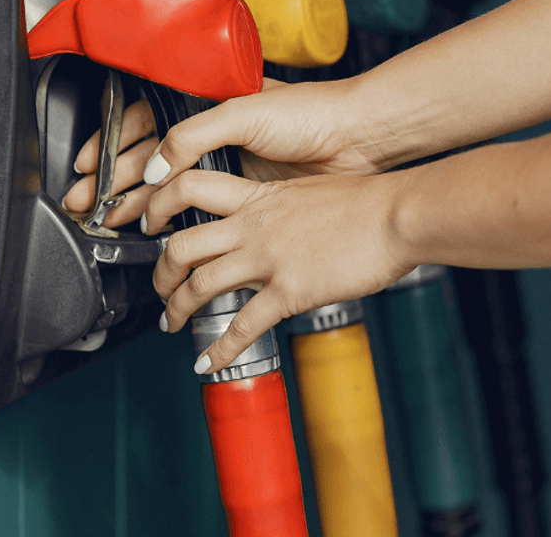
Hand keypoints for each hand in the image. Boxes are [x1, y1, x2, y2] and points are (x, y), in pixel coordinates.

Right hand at [62, 77, 382, 226]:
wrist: (358, 140)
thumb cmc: (311, 113)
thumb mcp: (243, 112)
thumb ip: (193, 137)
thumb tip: (156, 169)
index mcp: (206, 102)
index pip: (144, 120)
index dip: (112, 143)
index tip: (88, 165)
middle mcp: (213, 134)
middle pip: (149, 157)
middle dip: (113, 179)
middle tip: (87, 203)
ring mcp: (228, 165)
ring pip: (169, 186)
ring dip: (136, 203)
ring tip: (111, 221)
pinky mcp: (246, 196)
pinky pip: (198, 209)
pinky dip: (173, 221)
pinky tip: (156, 232)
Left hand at [144, 169, 415, 373]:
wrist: (398, 215)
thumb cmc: (370, 202)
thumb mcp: (312, 190)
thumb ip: (284, 206)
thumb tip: (279, 222)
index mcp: (258, 197)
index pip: (190, 187)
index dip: (160, 204)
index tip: (152, 223)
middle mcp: (253, 225)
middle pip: (181, 245)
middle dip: (161, 273)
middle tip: (160, 288)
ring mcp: (267, 258)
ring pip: (199, 284)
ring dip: (176, 309)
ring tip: (171, 324)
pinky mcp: (289, 291)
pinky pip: (241, 326)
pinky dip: (219, 350)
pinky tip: (207, 363)